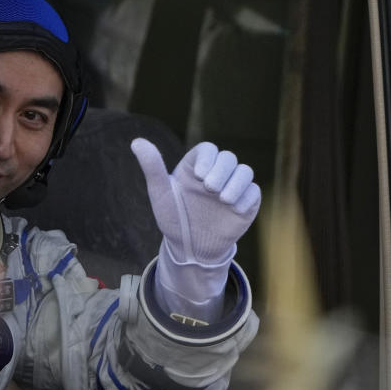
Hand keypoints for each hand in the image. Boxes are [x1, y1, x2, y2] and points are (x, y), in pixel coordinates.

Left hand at [131, 139, 260, 264]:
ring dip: (237, 183)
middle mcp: (216, 174)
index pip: (208, 149)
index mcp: (196, 167)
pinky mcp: (245, 203)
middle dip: (221, 171)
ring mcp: (232, 188)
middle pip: (228, 158)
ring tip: (224, 199)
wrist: (190, 247)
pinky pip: (254, 193)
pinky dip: (246, 198)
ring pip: (245, 172)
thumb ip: (152, 167)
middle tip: (209, 188)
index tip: (198, 175)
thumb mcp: (160, 194)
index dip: (207, 158)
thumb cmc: (173, 217)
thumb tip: (136, 142)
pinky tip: (235, 209)